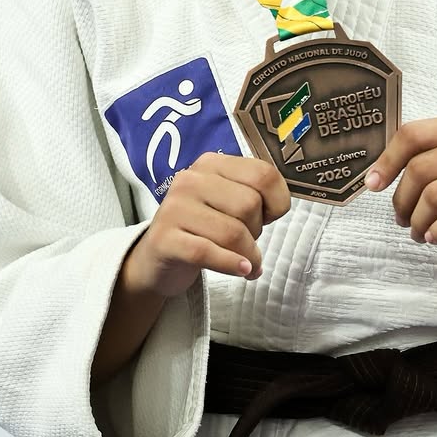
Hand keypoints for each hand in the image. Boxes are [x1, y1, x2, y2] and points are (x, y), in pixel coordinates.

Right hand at [126, 153, 290, 300]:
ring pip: (232, 232)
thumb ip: (254, 196)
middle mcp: (190, 179)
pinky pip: (207, 252)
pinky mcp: (164, 239)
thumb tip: (279, 208)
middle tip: (245, 243)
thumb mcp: (227, 204)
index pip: (263, 174)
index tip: (269, 218)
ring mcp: (174, 208)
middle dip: (256, 231)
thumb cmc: (202, 230)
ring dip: (248, 255)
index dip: (277, 202)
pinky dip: (231, 265)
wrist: (157, 258)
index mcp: (211, 164)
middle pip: (249, 204)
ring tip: (245, 263)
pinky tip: (241, 271)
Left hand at [365, 116, 436, 259]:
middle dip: (402, 201)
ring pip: (436, 197)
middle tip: (402, 220)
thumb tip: (374, 177)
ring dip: (418, 221)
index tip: (373, 185)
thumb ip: (426, 160)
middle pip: (420, 170)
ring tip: (418, 232)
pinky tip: (434, 238)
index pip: (413, 135)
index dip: (387, 161)